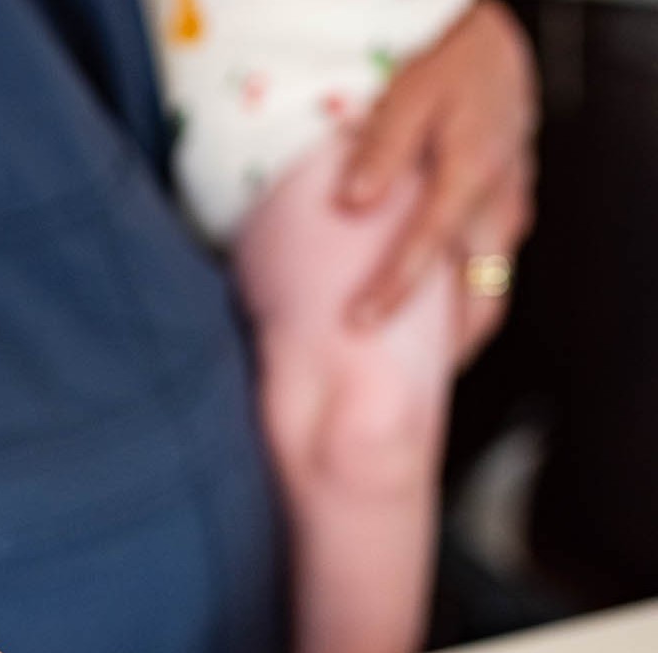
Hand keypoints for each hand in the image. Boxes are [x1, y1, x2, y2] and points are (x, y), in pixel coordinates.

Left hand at [339, 1, 537, 357]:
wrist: (497, 58)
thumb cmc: (450, 73)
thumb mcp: (409, 95)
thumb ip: (382, 148)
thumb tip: (354, 202)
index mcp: (472, 173)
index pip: (430, 245)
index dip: (394, 291)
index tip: (358, 324)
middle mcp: (500, 206)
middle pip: (481, 295)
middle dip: (444, 346)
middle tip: (399, 384)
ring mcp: (510, 219)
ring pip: (490, 295)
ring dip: (456, 337)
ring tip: (412, 374)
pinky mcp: (506, 226)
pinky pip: (487, 280)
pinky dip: (460, 312)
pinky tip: (426, 334)